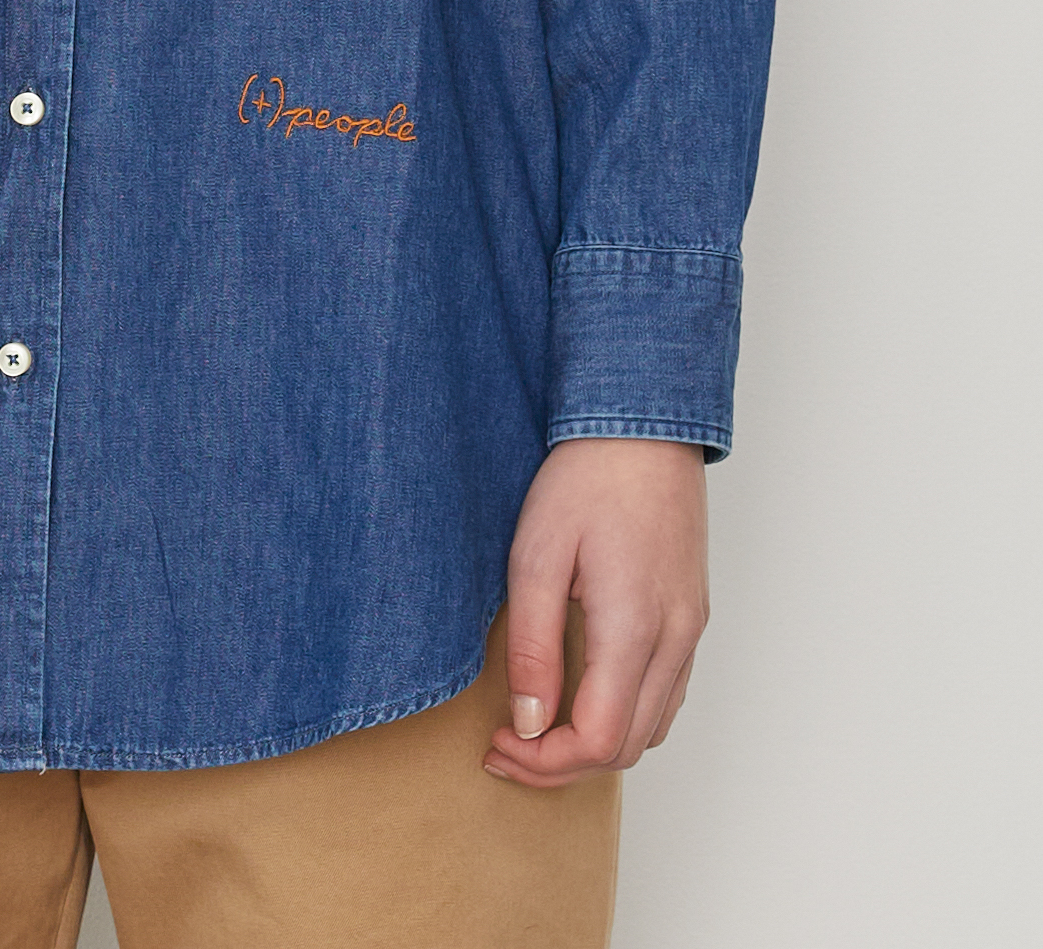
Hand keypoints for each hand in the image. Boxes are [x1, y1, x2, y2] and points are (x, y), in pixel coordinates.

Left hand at [483, 438, 707, 787]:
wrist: (644, 427)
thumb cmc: (586, 478)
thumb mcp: (536, 555)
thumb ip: (534, 647)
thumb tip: (531, 723)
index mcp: (634, 627)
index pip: (599, 741)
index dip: (544, 762)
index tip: (499, 744)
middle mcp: (675, 639)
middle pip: (628, 748)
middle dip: (563, 763)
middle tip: (508, 744)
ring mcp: (690, 629)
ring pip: (652, 728)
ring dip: (597, 745)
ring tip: (538, 727)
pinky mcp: (691, 615)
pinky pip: (667, 695)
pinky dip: (626, 716)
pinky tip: (582, 695)